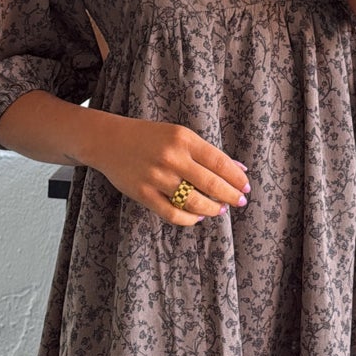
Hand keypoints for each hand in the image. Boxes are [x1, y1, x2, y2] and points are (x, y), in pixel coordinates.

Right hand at [90, 115, 249, 227]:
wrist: (109, 141)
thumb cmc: (150, 137)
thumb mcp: (178, 135)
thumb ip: (206, 152)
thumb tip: (239, 169)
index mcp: (183, 138)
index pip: (219, 161)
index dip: (236, 177)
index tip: (246, 187)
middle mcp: (171, 157)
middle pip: (211, 183)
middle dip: (230, 196)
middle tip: (240, 202)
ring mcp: (156, 177)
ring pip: (194, 201)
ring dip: (212, 209)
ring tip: (219, 209)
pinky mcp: (143, 193)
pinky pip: (172, 213)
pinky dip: (189, 219)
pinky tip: (197, 216)